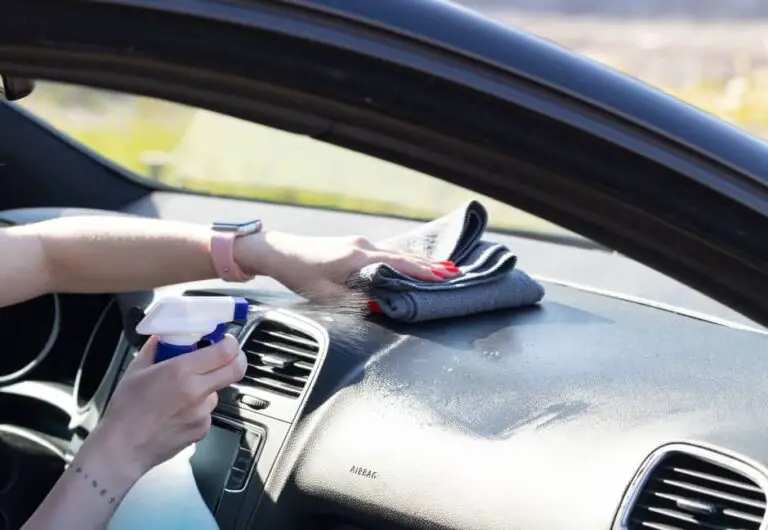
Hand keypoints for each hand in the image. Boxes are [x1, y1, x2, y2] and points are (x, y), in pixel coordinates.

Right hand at [80, 335, 245, 482]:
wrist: (122, 448)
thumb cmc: (125, 409)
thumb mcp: (136, 370)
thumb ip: (154, 349)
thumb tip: (164, 336)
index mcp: (181, 371)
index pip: (225, 351)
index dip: (231, 343)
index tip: (226, 340)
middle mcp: (197, 391)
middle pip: (236, 369)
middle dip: (235, 359)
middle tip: (225, 357)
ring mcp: (203, 413)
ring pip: (218, 391)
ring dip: (207, 387)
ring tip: (181, 393)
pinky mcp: (203, 429)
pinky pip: (208, 411)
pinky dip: (198, 408)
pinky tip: (177, 412)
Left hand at [235, 231, 459, 297]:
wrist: (279, 252)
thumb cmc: (300, 274)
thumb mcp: (325, 294)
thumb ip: (355, 300)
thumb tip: (381, 304)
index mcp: (357, 257)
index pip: (398, 263)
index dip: (423, 271)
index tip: (444, 276)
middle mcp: (362, 245)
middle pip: (403, 255)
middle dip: (429, 265)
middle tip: (453, 272)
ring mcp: (359, 243)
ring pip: (396, 253)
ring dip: (417, 262)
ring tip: (440, 268)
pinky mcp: (354, 245)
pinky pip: (386, 252)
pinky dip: (402, 259)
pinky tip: (412, 263)